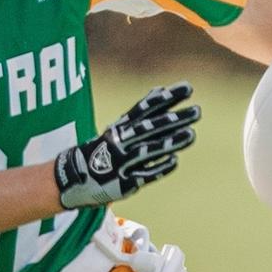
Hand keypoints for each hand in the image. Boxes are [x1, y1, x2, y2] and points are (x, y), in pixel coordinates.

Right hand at [54, 83, 199, 208]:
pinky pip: (144, 174)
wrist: (73, 179)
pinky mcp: (125, 182)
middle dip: (174, 119)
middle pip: (149, 128)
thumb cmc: (102, 151)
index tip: (187, 89)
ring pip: (148, 149)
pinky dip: (158, 168)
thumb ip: (140, 113)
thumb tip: (160, 90)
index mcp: (119, 129)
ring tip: (191, 134)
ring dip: (170, 142)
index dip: (165, 99)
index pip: (145, 109)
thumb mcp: (117, 129)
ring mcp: (123, 163)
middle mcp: (121, 143)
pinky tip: (175, 161)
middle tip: (197, 111)